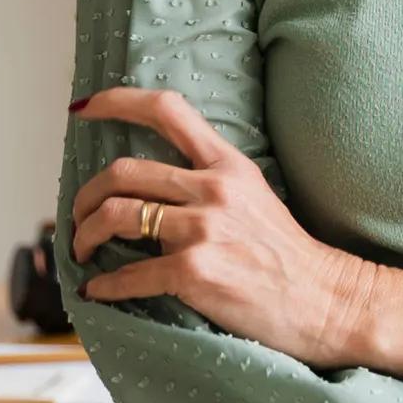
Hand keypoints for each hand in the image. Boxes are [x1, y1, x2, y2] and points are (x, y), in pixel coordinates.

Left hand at [68, 87, 402, 375]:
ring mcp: (203, 230)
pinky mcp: (194, 272)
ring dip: (85, 234)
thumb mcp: (255, 196)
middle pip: (123, 171)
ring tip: (83, 249)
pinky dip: (104, 285)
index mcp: (228, 164)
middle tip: (78, 216)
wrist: (324, 300)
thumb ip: (209, 181)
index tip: (84, 108)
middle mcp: (214, 189)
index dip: (118, 102)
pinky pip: (128, 274)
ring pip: (118, 215)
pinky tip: (99, 291)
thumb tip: (152, 185)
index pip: (168, 110)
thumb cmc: (286, 254)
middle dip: (86, 196)